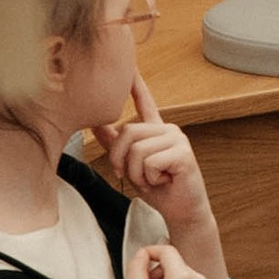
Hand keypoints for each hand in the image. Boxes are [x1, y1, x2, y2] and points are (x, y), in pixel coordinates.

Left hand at [95, 77, 216, 249]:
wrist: (181, 211)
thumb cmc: (159, 189)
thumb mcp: (131, 165)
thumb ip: (116, 144)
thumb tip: (95, 123)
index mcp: (156, 131)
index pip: (145, 102)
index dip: (136, 85)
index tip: (130, 67)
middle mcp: (168, 130)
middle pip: (128, 132)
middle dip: (120, 159)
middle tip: (131, 175)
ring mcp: (177, 139)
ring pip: (137, 149)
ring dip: (137, 173)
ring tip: (151, 179)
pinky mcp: (183, 153)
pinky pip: (151, 161)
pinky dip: (150, 178)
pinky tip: (163, 180)